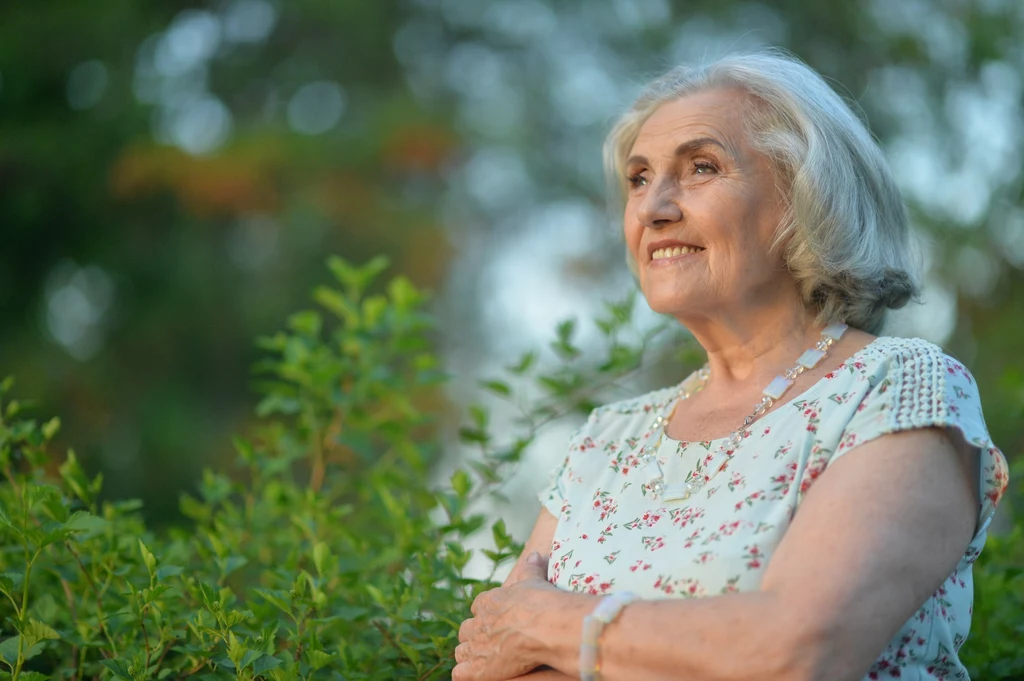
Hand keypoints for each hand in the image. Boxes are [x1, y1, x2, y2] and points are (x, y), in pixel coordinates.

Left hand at [453, 551, 561, 680]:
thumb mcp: (534, 580)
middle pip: (466, 631)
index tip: (496, 620)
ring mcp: (476, 647)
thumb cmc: (540, 601)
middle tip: (491, 643)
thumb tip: (535, 555)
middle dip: (475, 637)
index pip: (478, 608)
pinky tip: (479, 675)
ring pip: (462, 653)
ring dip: (470, 657)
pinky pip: (460, 674)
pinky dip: (466, 675)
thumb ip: (530, 569)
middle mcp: (477, 624)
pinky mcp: (478, 669)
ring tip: (485, 662)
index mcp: (487, 602)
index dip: (485, 615)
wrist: (544, 626)